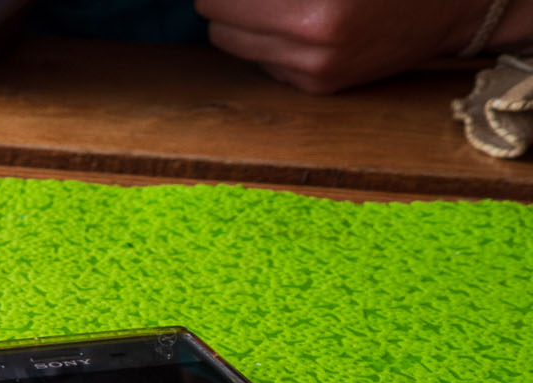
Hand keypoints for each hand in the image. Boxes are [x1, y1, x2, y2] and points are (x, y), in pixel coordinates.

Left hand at [196, 0, 531, 92]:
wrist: (453, 7)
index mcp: (318, 7)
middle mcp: (312, 40)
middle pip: (216, 17)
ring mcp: (313, 69)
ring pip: (231, 42)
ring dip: (241, 19)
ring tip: (277, 3)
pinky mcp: (318, 87)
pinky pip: (262, 61)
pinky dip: (267, 41)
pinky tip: (300, 24)